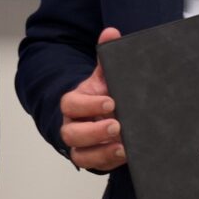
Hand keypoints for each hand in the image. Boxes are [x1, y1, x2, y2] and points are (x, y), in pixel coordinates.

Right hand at [58, 27, 124, 172]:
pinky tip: (126, 156)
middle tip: (117, 126)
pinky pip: (95, 165)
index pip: (71, 104)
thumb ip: (106, 58)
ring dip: (102, 152)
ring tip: (123, 147)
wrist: (101, 115)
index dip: (89, 105)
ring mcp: (81, 145)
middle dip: (94, 132)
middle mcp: (73, 126)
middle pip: (72, 133)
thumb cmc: (100, 94)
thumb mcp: (103, 77)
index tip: (111, 102)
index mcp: (74, 103)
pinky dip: (109, 162)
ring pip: (81, 154)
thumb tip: (111, 32)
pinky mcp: (92, 159)